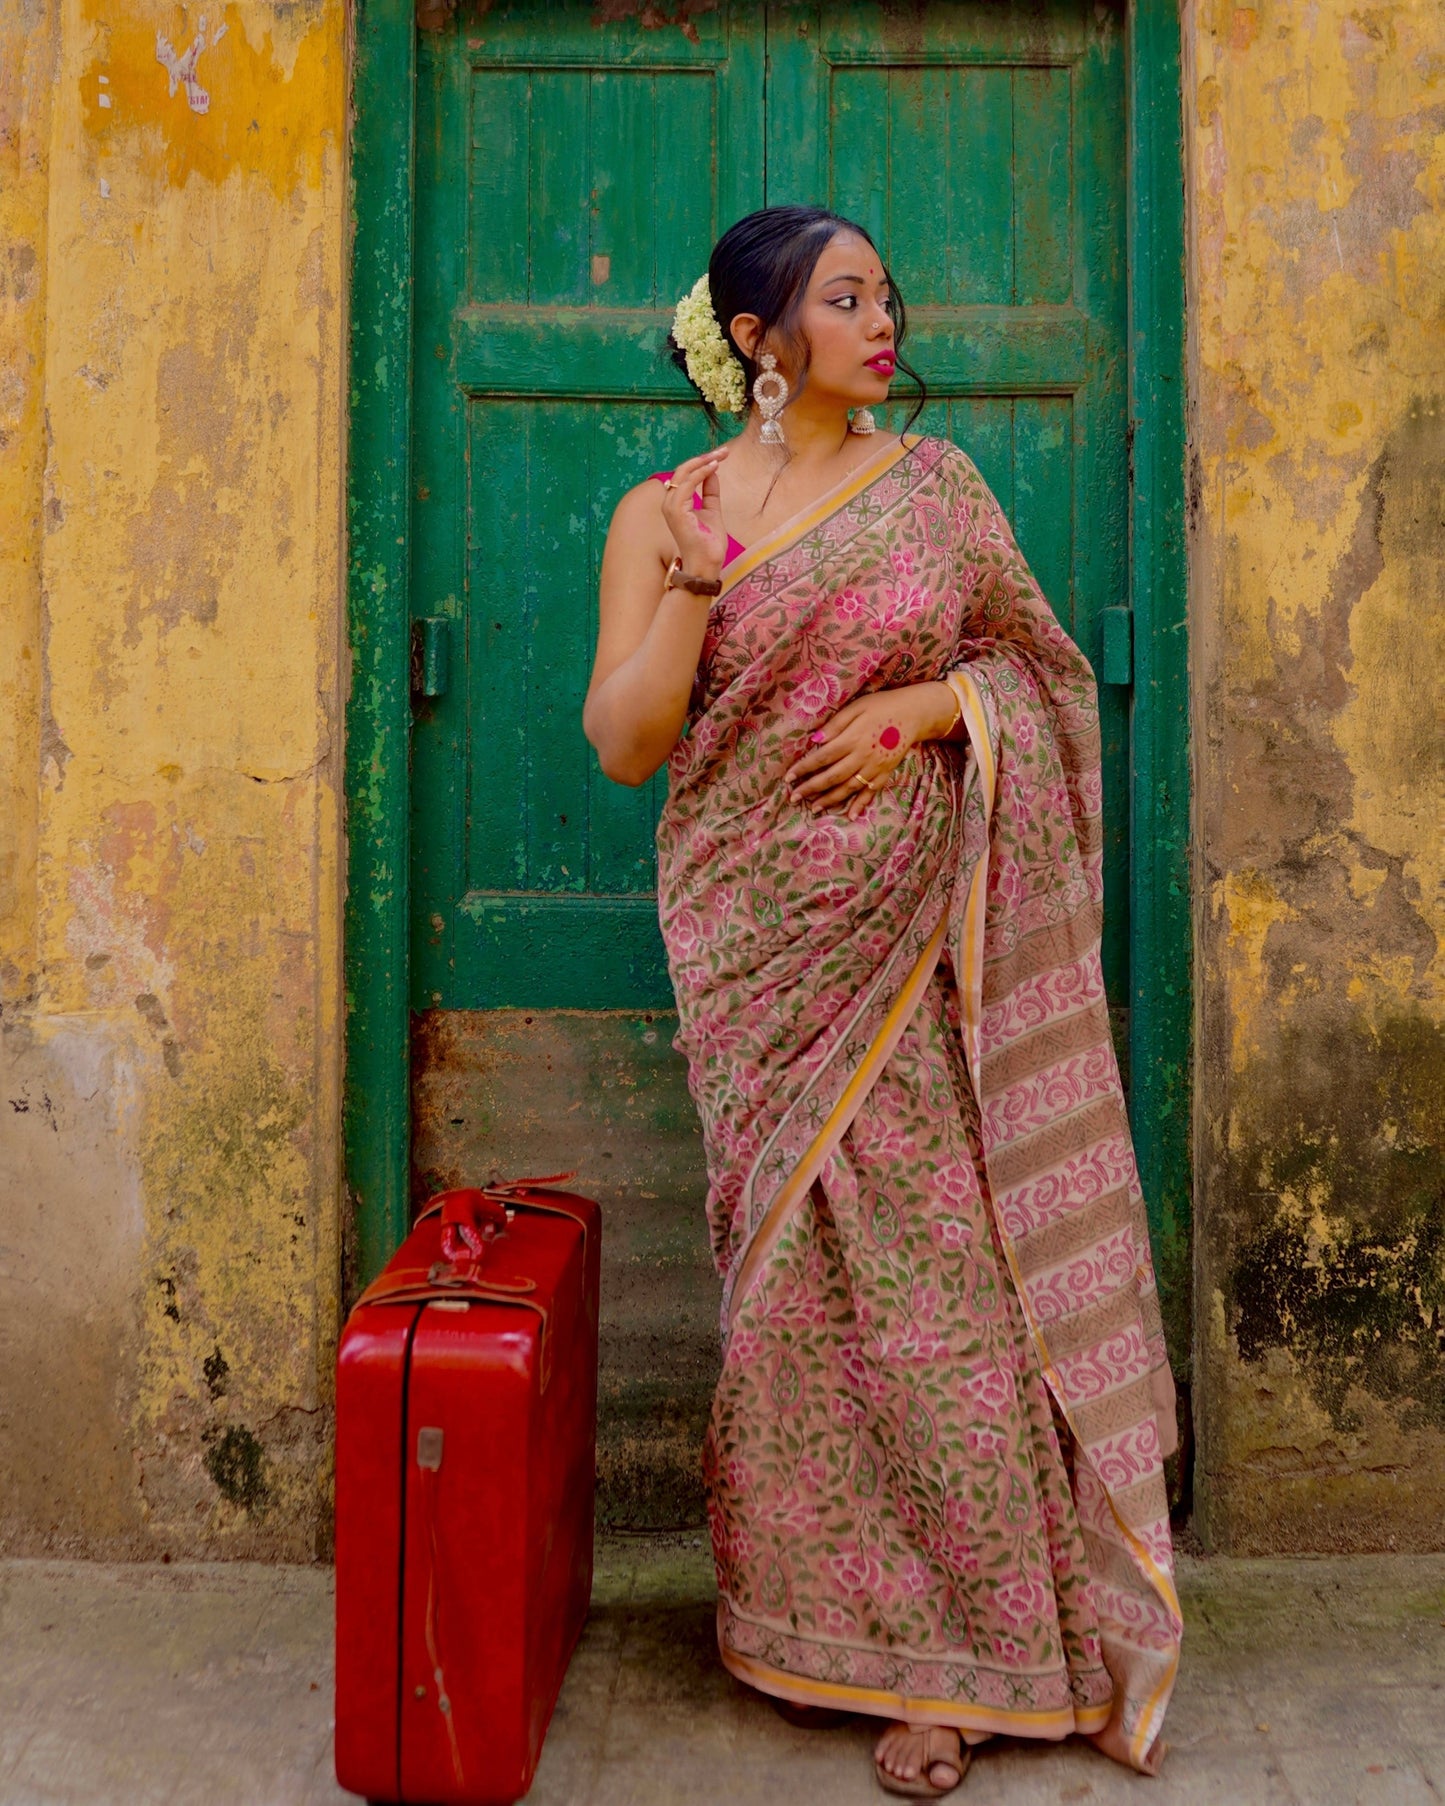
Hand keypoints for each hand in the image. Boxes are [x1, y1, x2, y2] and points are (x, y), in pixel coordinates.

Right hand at [658, 444, 731, 582]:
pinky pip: (688, 483)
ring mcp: (671, 506)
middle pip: (684, 470)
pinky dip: (701, 472)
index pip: (686, 475)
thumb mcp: (712, 511)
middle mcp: (669, 502)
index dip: (702, 463)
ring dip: (704, 462)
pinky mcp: (676, 510)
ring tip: (720, 456)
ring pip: (684, 473)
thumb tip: (713, 472)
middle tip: (723, 451)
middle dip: (704, 458)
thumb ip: (710, 492)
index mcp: (676, 502)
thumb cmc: (708, 544)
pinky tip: (714, 467)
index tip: (720, 455)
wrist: (706, 565)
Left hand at [785, 683, 956, 817]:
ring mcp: (874, 768)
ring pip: (848, 788)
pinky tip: (850, 815)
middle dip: (811, 789)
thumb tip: (814, 741)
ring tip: (813, 808)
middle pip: (831, 777)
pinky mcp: (885, 773)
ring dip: (829, 800)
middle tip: (793, 798)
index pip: (822, 757)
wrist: (914, 714)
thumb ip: (835, 725)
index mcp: (852, 739)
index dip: (804, 768)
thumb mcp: (856, 707)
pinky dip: (860, 805)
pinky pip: (870, 792)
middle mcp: (862, 757)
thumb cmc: (882, 706)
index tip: (788, 777)